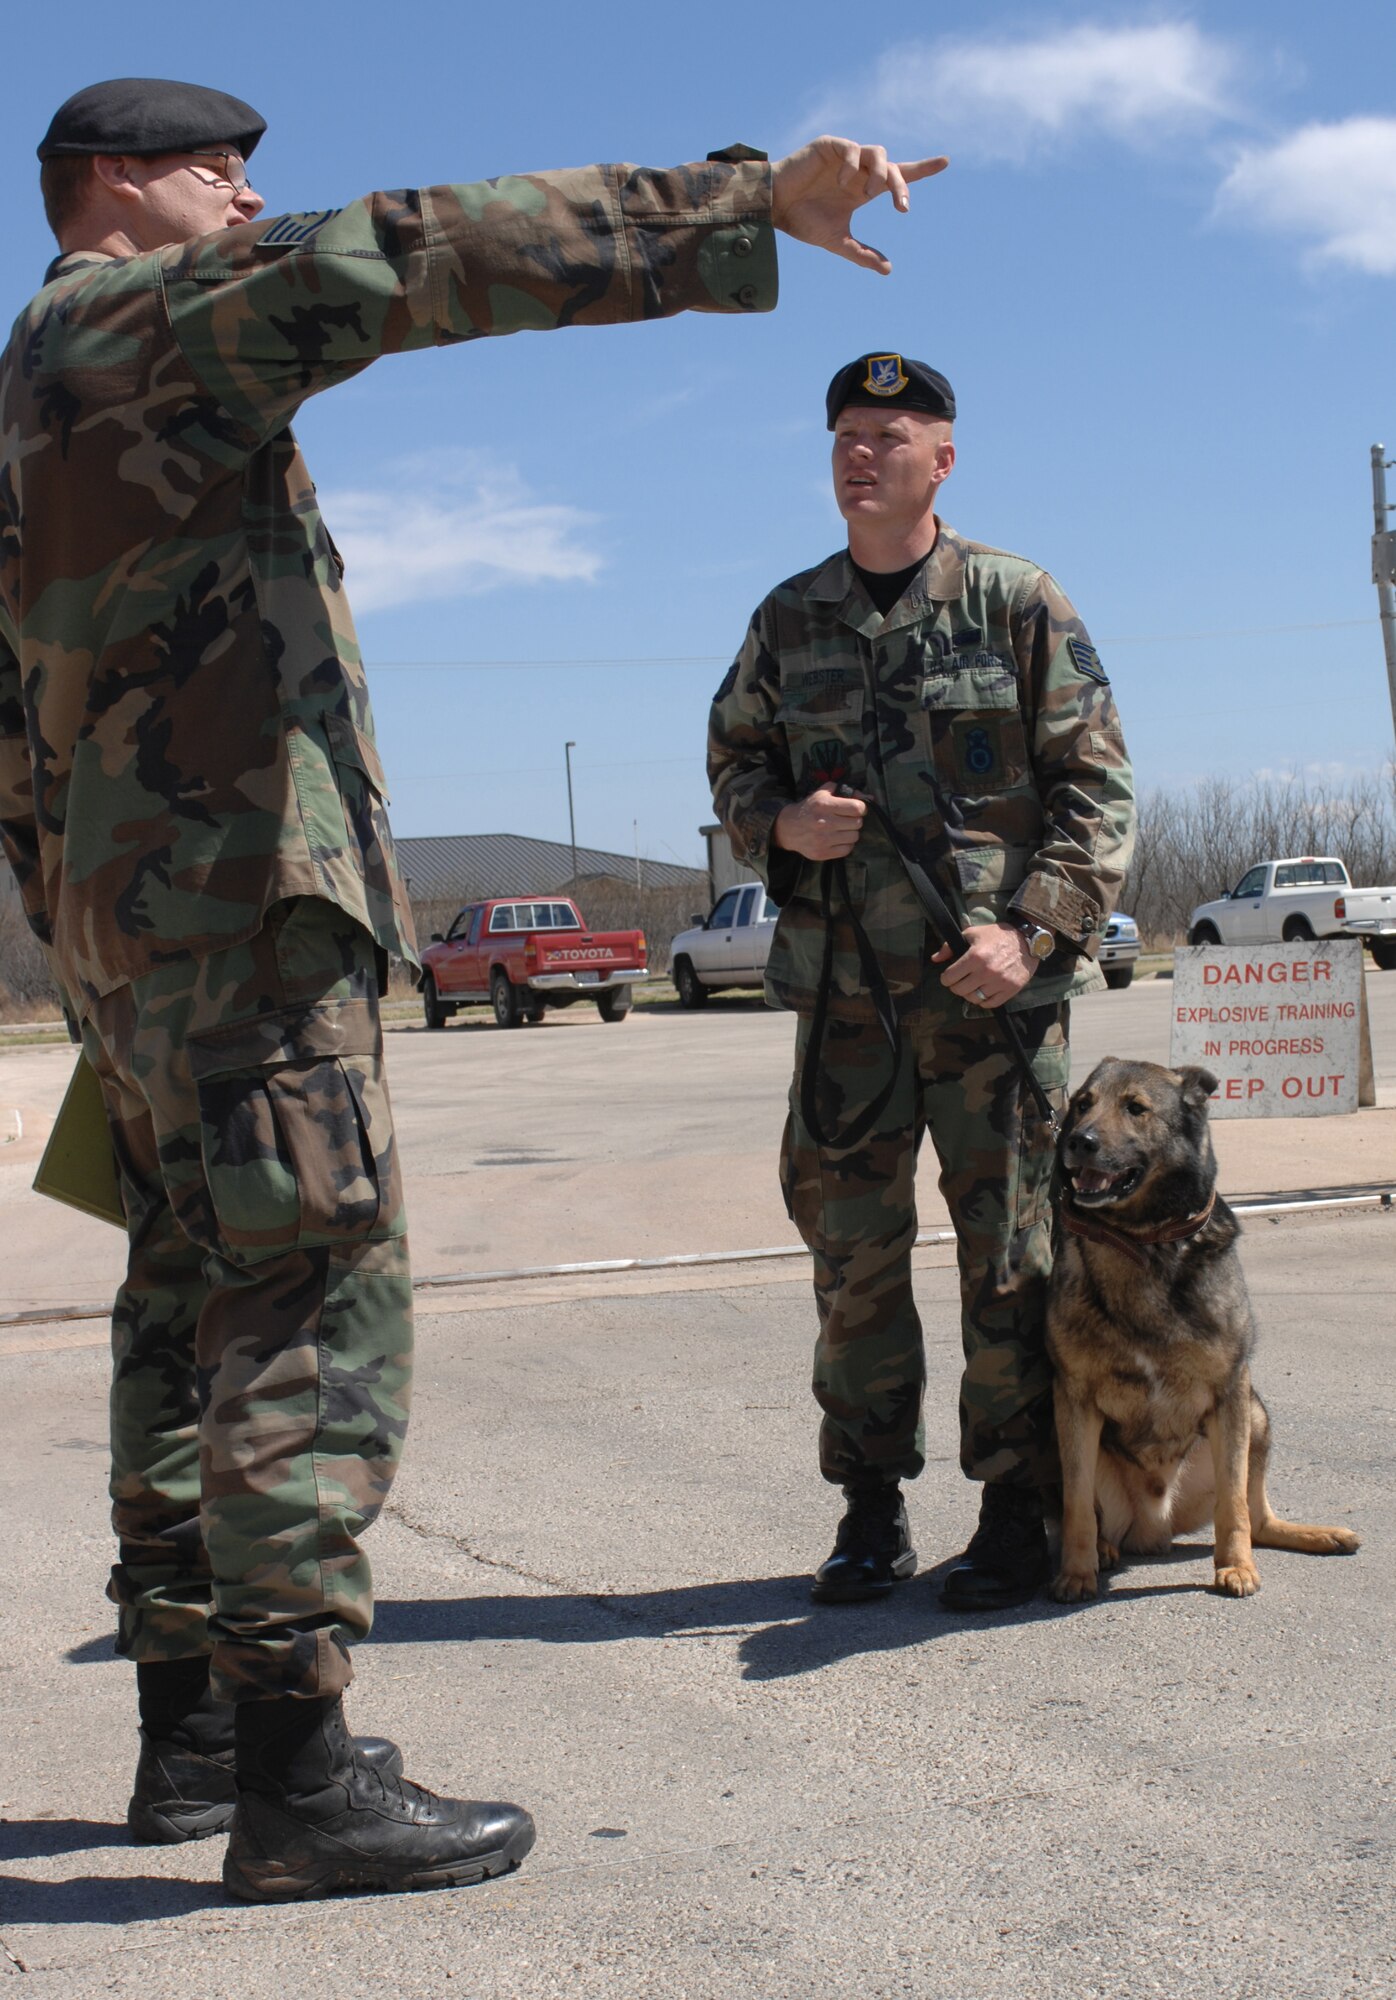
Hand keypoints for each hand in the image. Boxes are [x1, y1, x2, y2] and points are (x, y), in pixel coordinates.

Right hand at [770, 137, 948, 273]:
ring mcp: (845, 156)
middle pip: (893, 168)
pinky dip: (853, 168)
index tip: (945, 162)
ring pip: (878, 154)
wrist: (774, 209)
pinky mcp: (830, 146)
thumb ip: (862, 254)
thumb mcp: (837, 241)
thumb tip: (888, 270)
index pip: (898, 176)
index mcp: (863, 189)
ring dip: (879, 176)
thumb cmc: (803, 222)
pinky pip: (853, 150)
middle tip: (902, 207)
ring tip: (865, 194)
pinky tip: (840, 185)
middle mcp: (859, 171)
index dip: (922, 169)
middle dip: (902, 186)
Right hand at [773, 787, 866, 860]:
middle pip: (857, 823)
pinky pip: (847, 849)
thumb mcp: (823, 793)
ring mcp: (823, 840)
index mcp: (825, 805)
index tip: (856, 809)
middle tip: (847, 819)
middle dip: (855, 820)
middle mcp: (824, 823)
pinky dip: (846, 844)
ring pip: (854, 837)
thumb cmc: (810, 809)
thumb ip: (846, 791)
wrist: (789, 828)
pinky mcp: (823, 853)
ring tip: (842, 829)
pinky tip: (838, 839)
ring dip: (851, 832)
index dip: (861, 808)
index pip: (857, 808)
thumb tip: (869, 797)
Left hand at [933, 922, 1037, 1009]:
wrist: (1026, 939)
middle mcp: (986, 971)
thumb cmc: (996, 935)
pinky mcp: (1011, 989)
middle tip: (960, 981)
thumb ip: (950, 946)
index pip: (949, 977)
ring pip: (974, 999)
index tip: (949, 976)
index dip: (946, 977)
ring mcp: (999, 982)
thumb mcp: (971, 934)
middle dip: (956, 986)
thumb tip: (935, 959)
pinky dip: (984, 1001)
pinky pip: (991, 1004)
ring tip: (971, 987)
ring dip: (969, 994)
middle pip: (960, 990)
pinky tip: (984, 992)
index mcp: (975, 956)